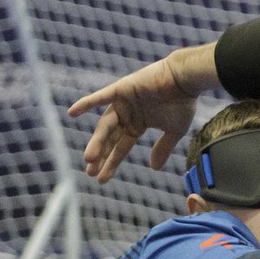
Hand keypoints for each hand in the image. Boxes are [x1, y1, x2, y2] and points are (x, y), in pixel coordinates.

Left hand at [67, 43, 217, 182]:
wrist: (186, 79)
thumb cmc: (183, 103)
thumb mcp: (174, 131)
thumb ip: (162, 148)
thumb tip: (154, 169)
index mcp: (138, 125)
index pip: (121, 147)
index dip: (112, 163)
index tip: (102, 179)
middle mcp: (128, 115)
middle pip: (110, 139)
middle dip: (100, 155)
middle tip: (90, 172)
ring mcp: (123, 102)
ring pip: (106, 125)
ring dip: (97, 141)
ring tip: (89, 158)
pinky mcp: (122, 89)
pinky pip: (101, 97)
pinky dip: (87, 103)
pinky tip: (73, 112)